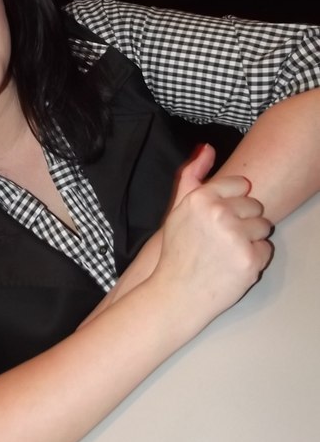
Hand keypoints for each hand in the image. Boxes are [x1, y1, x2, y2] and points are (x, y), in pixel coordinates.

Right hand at [152, 146, 273, 332]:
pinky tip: (233, 265)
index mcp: (201, 198)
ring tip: (227, 252)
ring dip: (251, 239)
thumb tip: (206, 147)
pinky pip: (266, 249)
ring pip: (264, 226)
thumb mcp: (178, 208)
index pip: (240, 185)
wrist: (176, 294)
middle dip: (243, 221)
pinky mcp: (250, 259)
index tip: (221, 218)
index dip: (232, 202)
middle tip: (221, 239)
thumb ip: (192, 175)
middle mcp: (219, 214)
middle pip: (255, 206)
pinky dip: (253, 259)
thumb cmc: (178, 252)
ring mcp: (236, 237)